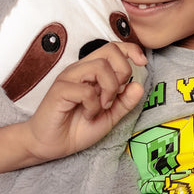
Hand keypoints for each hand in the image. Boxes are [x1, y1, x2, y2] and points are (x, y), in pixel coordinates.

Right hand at [22, 41, 146, 162]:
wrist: (50, 145)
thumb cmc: (76, 128)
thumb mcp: (109, 117)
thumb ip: (124, 102)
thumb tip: (139, 85)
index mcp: (91, 71)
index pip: (113, 47)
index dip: (131, 50)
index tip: (142, 63)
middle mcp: (80, 70)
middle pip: (109, 51)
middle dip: (122, 71)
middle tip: (116, 95)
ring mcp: (69, 78)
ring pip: (99, 66)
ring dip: (109, 89)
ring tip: (103, 106)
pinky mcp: (60, 90)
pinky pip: (85, 90)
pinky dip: (93, 105)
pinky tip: (88, 114)